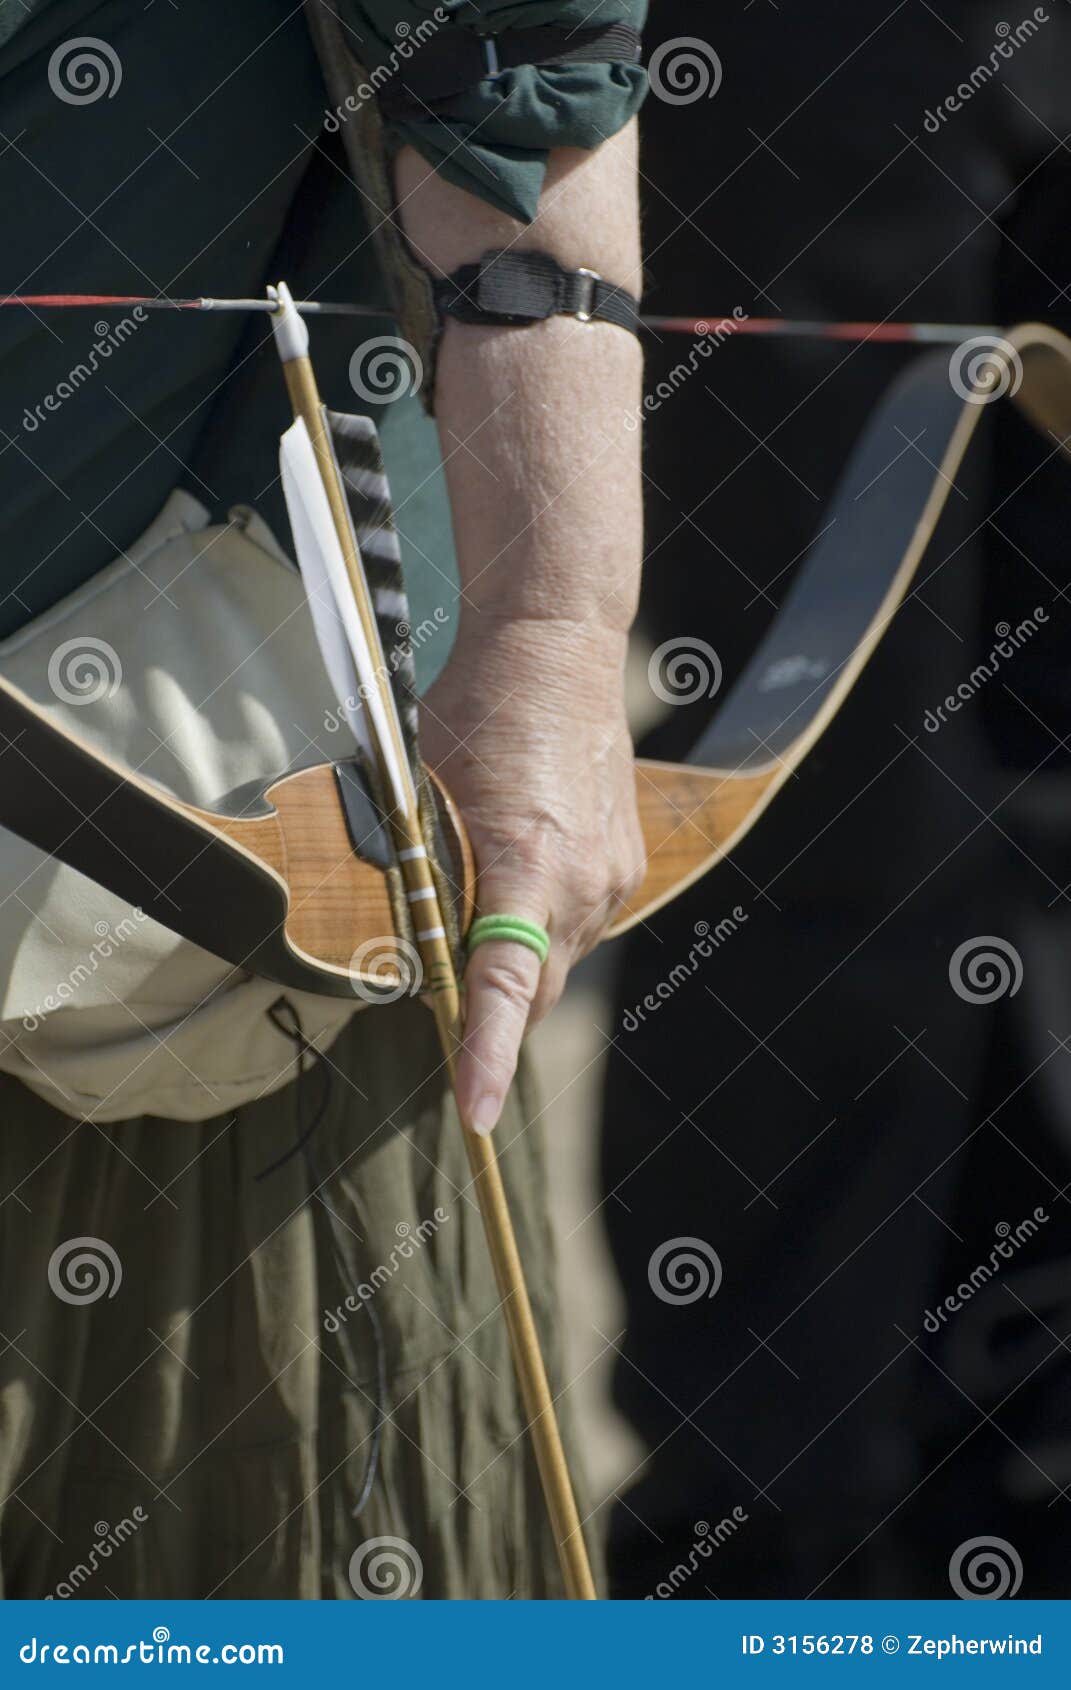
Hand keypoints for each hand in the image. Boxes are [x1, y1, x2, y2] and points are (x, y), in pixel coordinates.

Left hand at [421, 614, 644, 1135]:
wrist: (557, 646)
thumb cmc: (475, 710)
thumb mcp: (422, 793)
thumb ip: (424, 880)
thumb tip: (409, 950)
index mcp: (526, 865)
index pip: (504, 988)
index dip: (485, 1054)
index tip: (474, 1111)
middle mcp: (582, 884)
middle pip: (531, 993)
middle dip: (488, 1011)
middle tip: (439, 993)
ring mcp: (612, 877)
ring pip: (555, 961)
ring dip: (514, 958)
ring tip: (478, 893)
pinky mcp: (624, 864)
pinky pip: (578, 924)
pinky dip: (541, 922)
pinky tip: (518, 867)